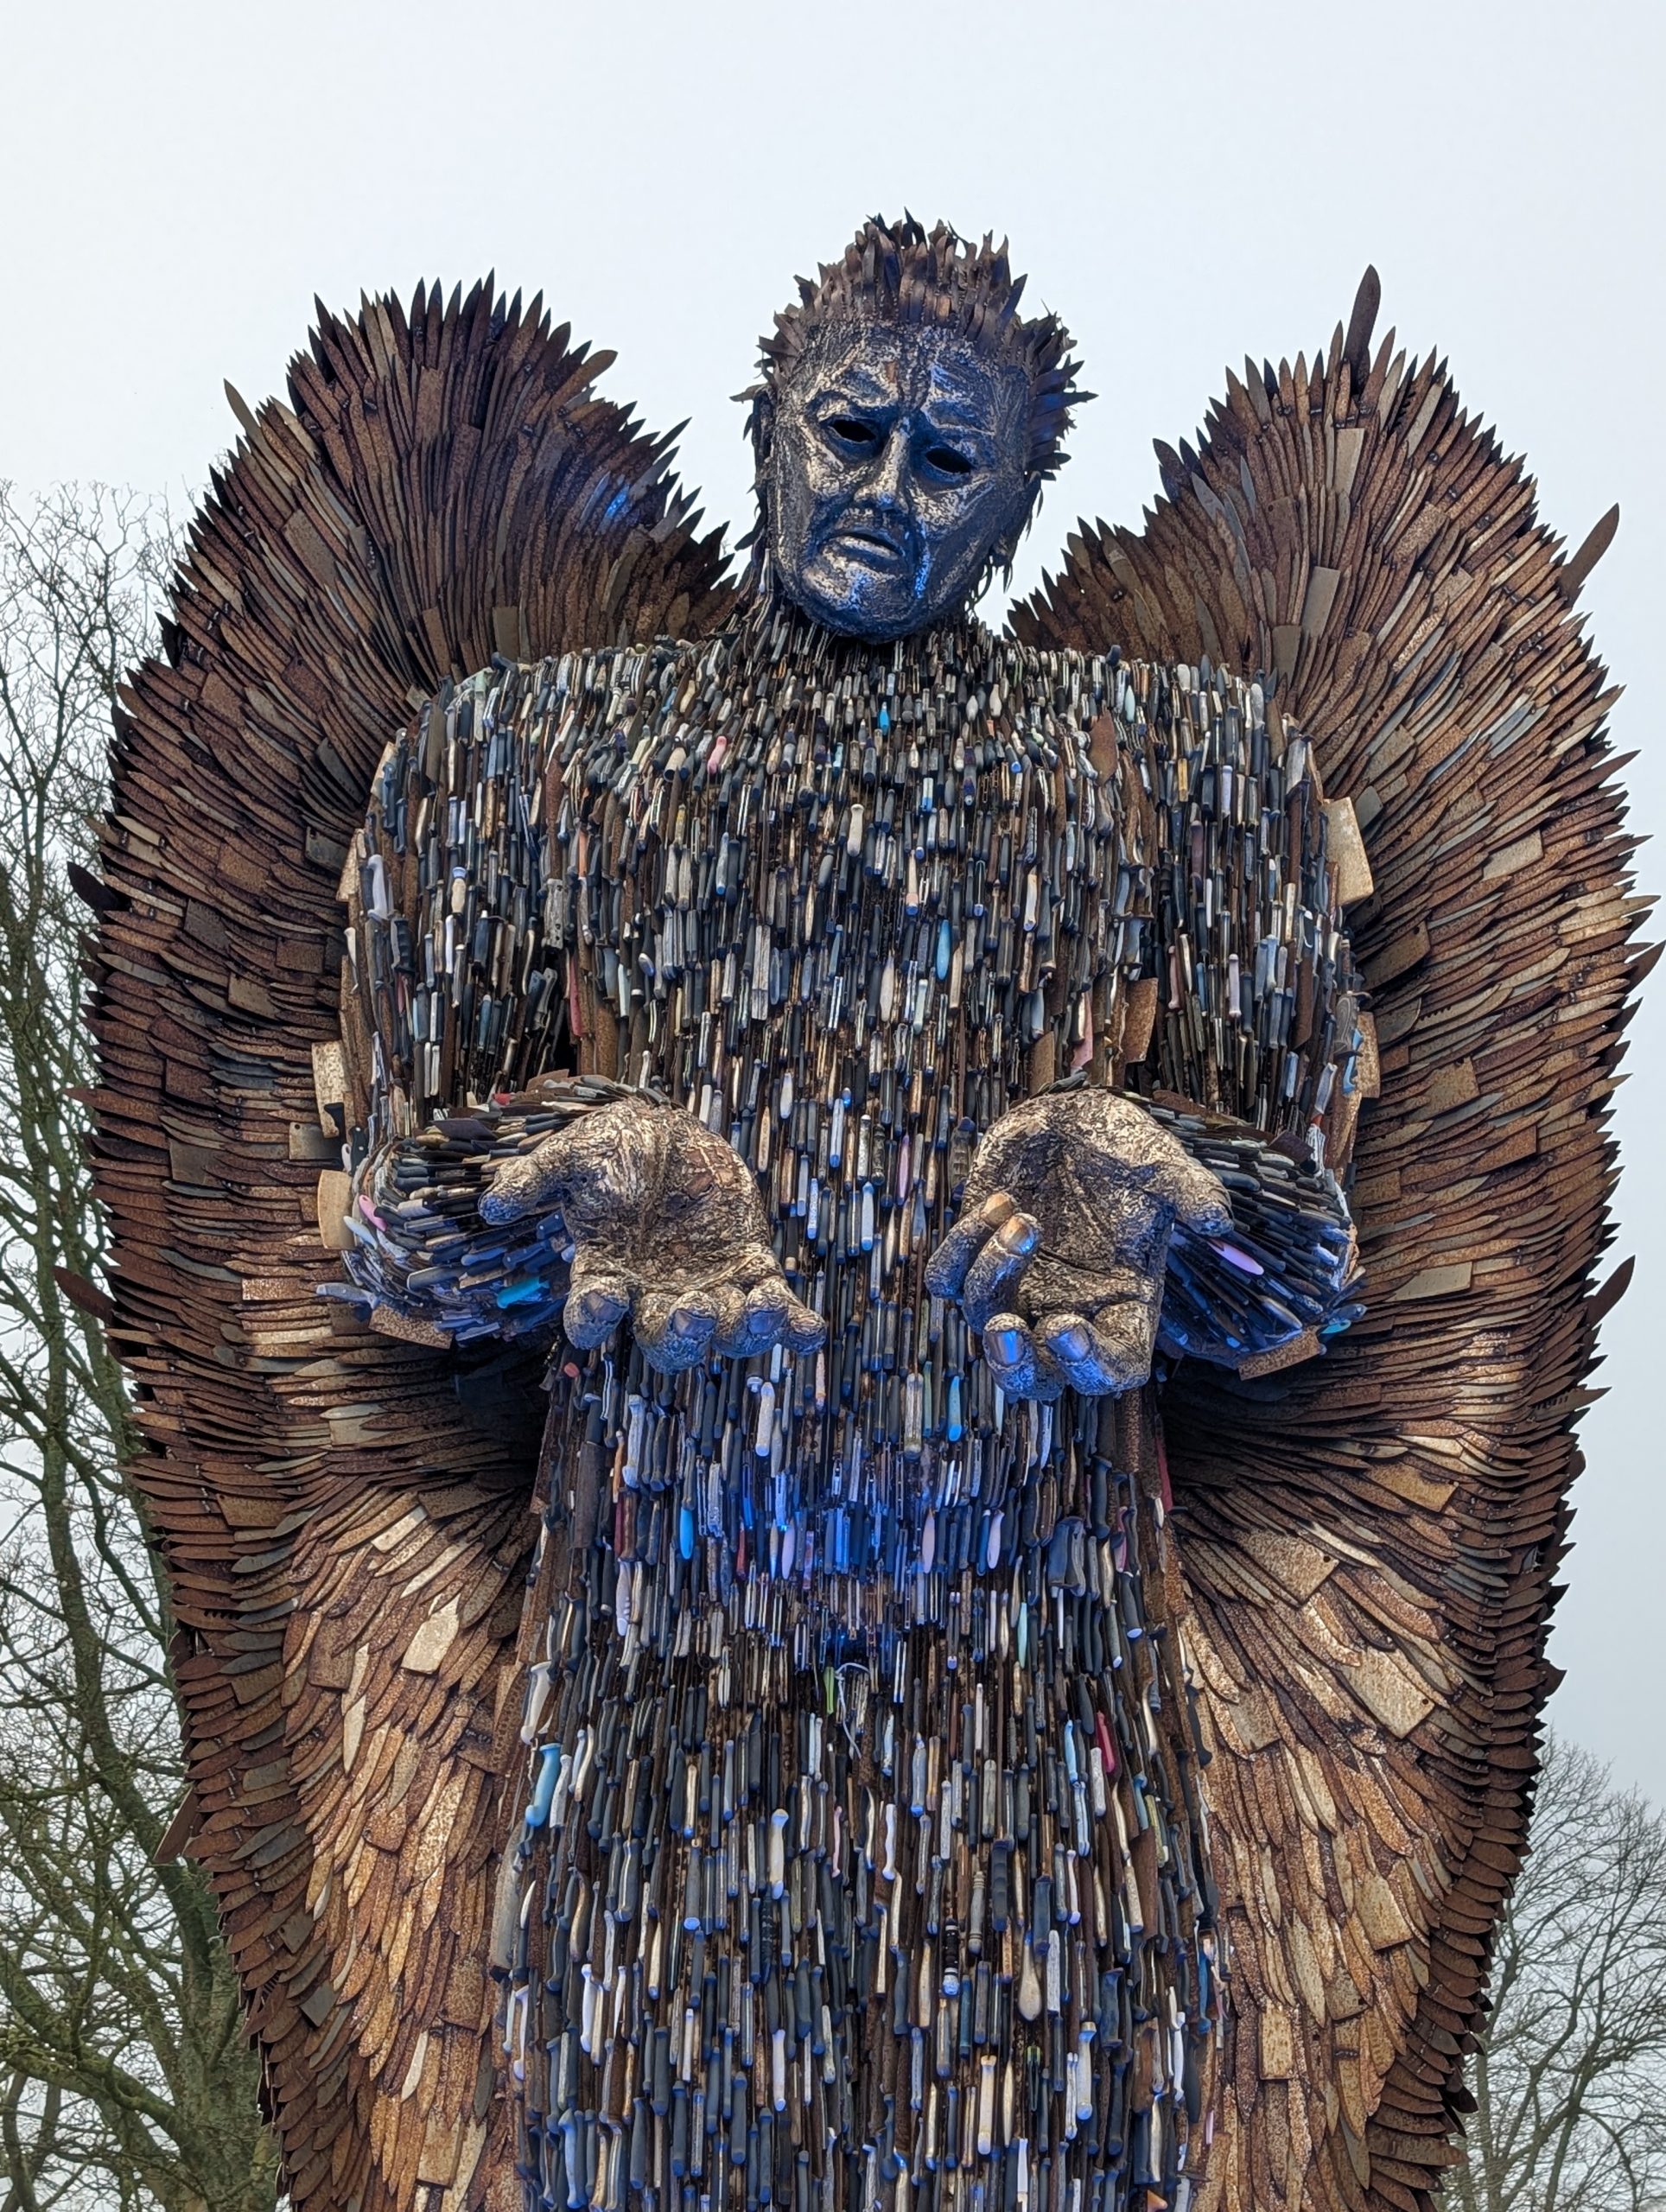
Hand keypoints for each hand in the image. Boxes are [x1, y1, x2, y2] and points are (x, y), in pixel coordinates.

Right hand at [480, 1095, 823, 1373]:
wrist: (671, 1136)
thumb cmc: (617, 1150)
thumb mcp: (577, 1154)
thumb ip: (539, 1178)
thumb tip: (493, 1202)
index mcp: (606, 1278)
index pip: (594, 1315)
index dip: (597, 1315)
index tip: (606, 1293)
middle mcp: (655, 1297)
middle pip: (665, 1339)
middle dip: (681, 1332)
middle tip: (692, 1310)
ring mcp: (707, 1289)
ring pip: (724, 1332)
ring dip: (743, 1330)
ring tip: (760, 1310)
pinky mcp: (750, 1271)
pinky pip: (773, 1308)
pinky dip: (794, 1326)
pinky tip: (812, 1332)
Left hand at [925, 1088, 1230, 1400]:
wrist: (1072, 1119)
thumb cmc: (1124, 1152)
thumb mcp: (1164, 1167)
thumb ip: (1192, 1192)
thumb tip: (1216, 1219)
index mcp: (1122, 1308)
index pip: (1113, 1368)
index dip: (1091, 1365)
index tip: (1067, 1328)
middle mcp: (1066, 1311)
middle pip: (1034, 1378)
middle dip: (1014, 1365)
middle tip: (1004, 1330)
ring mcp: (1017, 1290)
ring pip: (984, 1322)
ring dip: (995, 1271)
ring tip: (1023, 1217)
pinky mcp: (975, 1260)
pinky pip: (948, 1279)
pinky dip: (963, 1246)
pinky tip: (999, 1202)